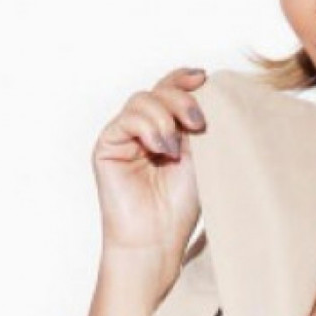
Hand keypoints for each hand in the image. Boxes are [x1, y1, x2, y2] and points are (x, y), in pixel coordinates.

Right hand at [91, 67, 207, 293]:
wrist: (158, 237)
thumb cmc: (183, 203)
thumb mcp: (202, 155)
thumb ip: (200, 124)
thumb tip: (207, 88)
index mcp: (170, 128)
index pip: (173, 90)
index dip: (185, 79)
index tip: (205, 78)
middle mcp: (145, 128)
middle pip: (159, 90)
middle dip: (181, 99)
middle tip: (198, 123)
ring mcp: (125, 136)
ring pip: (142, 100)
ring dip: (165, 117)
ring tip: (176, 148)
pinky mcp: (107, 146)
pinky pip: (125, 119)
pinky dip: (147, 127)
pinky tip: (161, 148)